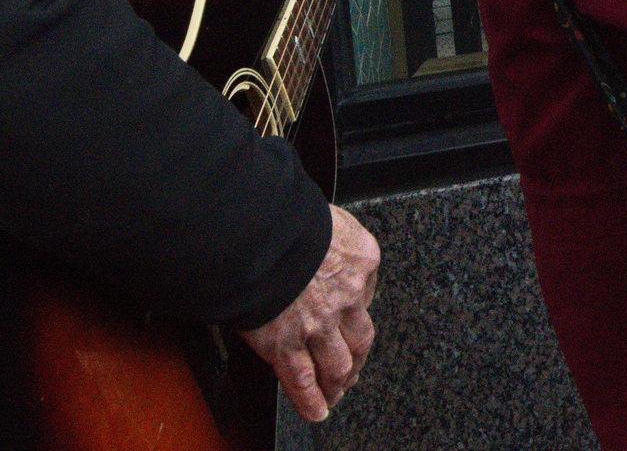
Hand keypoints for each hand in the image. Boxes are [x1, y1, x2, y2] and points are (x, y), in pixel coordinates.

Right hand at [240, 205, 379, 422]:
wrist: (260, 233)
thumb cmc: (287, 216)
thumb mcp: (325, 215)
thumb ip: (329, 236)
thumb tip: (317, 238)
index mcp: (360, 259)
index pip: (367, 291)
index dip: (357, 307)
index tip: (351, 315)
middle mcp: (346, 296)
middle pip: (361, 337)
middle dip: (358, 356)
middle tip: (354, 367)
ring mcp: (318, 325)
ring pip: (338, 365)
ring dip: (338, 382)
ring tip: (335, 392)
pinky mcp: (287, 345)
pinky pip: (303, 381)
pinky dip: (310, 401)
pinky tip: (315, 411)